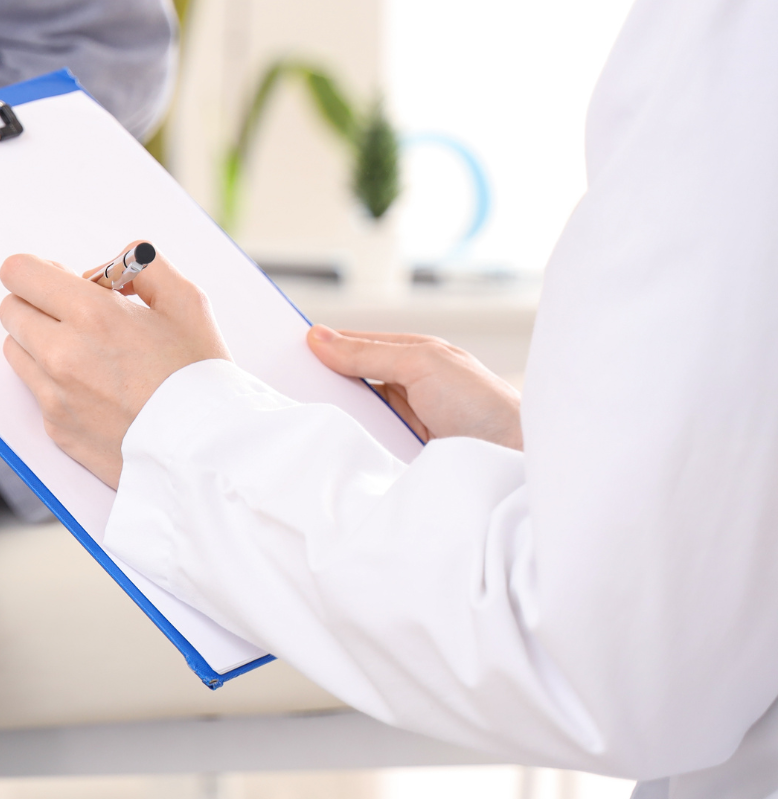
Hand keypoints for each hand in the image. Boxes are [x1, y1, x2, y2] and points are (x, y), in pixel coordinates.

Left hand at [0, 244, 228, 488]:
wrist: (207, 453)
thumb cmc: (199, 376)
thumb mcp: (186, 301)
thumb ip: (141, 265)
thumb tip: (104, 272)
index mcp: (91, 315)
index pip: (18, 272)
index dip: (38, 270)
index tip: (64, 281)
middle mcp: (61, 354)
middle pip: (10, 309)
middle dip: (38, 303)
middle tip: (78, 315)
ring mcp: (53, 395)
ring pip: (16, 349)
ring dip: (40, 341)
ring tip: (88, 352)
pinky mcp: (55, 428)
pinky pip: (35, 390)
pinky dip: (54, 381)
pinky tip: (97, 388)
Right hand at [306, 327, 522, 449]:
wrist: (515, 462)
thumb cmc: (483, 405)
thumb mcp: (421, 363)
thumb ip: (368, 353)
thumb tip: (318, 337)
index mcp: (414, 355)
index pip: (355, 345)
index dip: (323, 345)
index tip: (285, 349)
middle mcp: (409, 387)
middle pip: (351, 380)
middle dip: (323, 381)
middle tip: (284, 384)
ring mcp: (405, 422)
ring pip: (354, 414)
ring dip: (335, 415)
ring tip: (299, 414)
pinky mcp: (402, 454)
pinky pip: (364, 443)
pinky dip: (348, 442)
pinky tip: (329, 443)